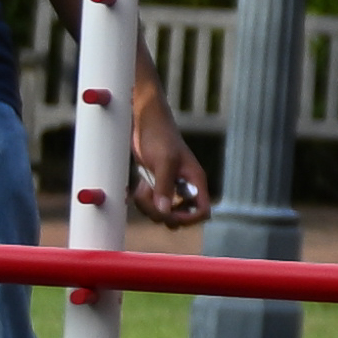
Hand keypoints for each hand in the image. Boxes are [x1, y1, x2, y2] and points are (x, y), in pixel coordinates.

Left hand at [123, 78, 208, 226]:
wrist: (144, 119)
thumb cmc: (158, 134)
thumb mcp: (163, 160)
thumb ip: (164, 186)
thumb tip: (164, 212)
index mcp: (194, 180)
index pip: (202, 211)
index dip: (189, 218)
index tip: (170, 214)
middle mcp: (184, 186)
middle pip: (179, 216)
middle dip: (161, 213)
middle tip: (149, 197)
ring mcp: (169, 186)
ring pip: (161, 212)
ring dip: (148, 205)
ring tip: (141, 187)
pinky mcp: (155, 183)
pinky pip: (151, 203)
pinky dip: (142, 200)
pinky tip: (135, 187)